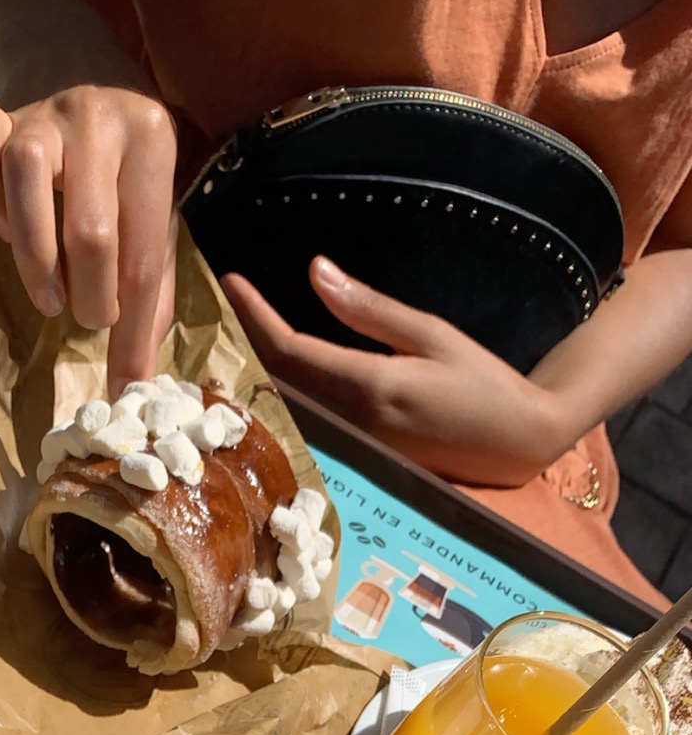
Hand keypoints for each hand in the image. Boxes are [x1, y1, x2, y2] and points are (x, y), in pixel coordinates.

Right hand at [0, 86, 177, 394]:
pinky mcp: (0, 111)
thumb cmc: (126, 182)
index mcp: (153, 140)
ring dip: (34, 258)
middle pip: (90, 231)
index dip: (132, 332)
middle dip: (89, 298)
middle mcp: (100, 115)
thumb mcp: (153, 229)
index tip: (124, 382)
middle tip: (85, 318)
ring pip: (25, 178)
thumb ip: (150, 297)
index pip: (143, 259)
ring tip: (49, 294)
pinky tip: (5, 225)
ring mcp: (46, 110)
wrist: (92, 96)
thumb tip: (135, 381)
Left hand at [222, 257, 569, 484]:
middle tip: (214, 307)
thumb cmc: (483, 381)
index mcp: (370, 387)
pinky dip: (282, 399)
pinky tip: (265, 378)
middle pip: (276, 384)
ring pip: (286, 410)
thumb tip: (315, 271)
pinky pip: (306, 428)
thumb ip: (368, 309)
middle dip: (243, 345)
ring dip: (255, 375)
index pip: (290, 351)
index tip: (229, 283)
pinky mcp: (358, 464)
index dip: (254, 317)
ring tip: (229, 336)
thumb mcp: (430, 333)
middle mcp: (353, 426)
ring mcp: (353, 451)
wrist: (520, 442)